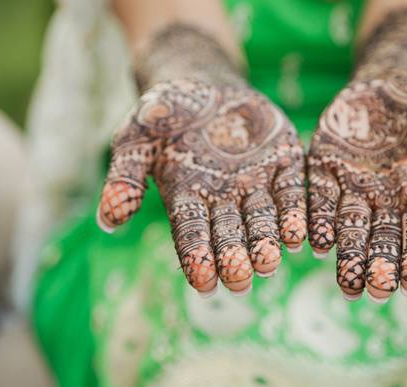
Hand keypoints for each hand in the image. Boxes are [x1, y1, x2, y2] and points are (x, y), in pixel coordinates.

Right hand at [97, 79, 306, 295]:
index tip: (203, 282)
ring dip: (267, 241)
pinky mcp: (284, 163)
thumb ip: (126, 176)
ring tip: (270, 263)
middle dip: (235, 257)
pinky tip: (298, 234)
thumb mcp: (137, 137)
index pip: (191, 232)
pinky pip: (291, 191)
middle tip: (241, 282)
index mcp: (188, 197)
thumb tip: (108, 220)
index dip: (197, 256)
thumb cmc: (164, 112)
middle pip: (230, 232)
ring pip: (262, 217)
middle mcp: (224, 198)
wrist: (204, 83)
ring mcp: (255, 182)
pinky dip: (294, 212)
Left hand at [308, 72, 406, 301]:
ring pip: (350, 227)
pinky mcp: (325, 169)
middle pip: (382, 239)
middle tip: (374, 292)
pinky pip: (320, 198)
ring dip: (348, 255)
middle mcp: (386, 201)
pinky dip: (319, 220)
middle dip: (378, 266)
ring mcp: (354, 187)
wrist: (397, 78)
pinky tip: (318, 242)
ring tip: (346, 283)